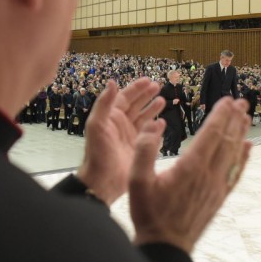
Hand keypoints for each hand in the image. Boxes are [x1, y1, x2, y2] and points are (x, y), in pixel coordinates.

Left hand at [77, 78, 165, 205]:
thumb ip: (104, 103)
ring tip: (162, 101)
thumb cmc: (98, 152)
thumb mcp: (97, 125)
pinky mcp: (138, 148)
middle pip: (135, 105)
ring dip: (152, 109)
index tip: (148, 80)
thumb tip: (112, 82)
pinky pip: (149, 134)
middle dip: (146, 95)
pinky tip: (163, 122)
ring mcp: (130, 137)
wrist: (103, 181)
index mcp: (110, 117)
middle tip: (158, 86)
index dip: (136, 88)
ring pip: (143, 118)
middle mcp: (121, 125)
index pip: (125, 97)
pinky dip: (156, 127)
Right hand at [128, 97, 251, 253]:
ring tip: (245, 117)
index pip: (211, 134)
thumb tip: (153, 125)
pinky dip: (243, 157)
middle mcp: (209, 175)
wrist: (166, 247)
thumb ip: (144, 150)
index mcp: (191, 167)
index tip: (227, 100)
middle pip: (226, 141)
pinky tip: (247, 147)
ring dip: (240, 133)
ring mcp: (216, 187)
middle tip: (241, 101)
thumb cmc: (149, 214)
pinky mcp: (219, 197)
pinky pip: (235, 172)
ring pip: (233, 154)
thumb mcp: (136, 180)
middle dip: (234, 119)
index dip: (220, 116)